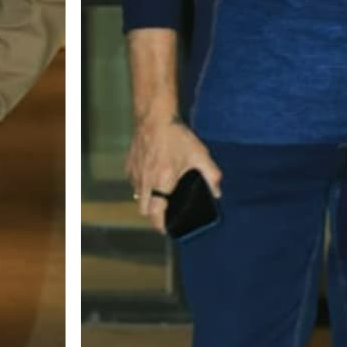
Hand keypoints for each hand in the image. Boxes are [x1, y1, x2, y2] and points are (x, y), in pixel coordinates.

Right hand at [125, 117, 221, 235]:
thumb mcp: (200, 155)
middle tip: (165, 211)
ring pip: (138, 196)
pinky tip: (152, 174)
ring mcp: (135, 174)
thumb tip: (218, 192)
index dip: (161, 226)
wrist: (154, 117)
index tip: (167, 229)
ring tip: (160, 192)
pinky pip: (134, 182)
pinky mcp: (129, 165)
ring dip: (148, 199)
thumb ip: (211, 176)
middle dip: (153, 214)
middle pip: (144, 210)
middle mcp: (145, 182)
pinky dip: (141, 184)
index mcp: (162, 183)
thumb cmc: (177, 136)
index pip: (156, 215)